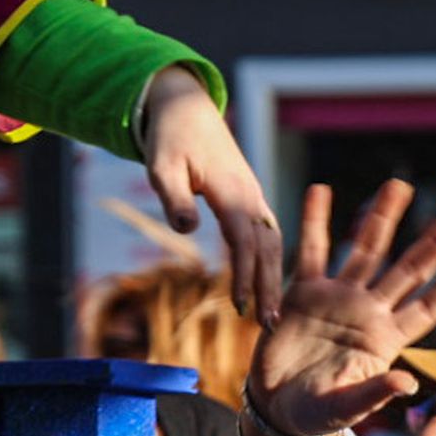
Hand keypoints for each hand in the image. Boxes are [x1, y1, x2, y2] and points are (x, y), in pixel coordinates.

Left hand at [142, 67, 282, 323]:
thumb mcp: (161, 166)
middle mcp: (251, 196)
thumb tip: (187, 229)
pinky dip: (271, 263)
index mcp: (232, 191)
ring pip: (273, 244)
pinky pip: (268, 236)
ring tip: (271, 314)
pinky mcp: (252, 200)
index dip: (244, 275)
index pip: (244, 241)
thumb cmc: (170, 139)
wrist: (186, 109)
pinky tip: (268, 286)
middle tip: (268, 326)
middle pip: (267, 249)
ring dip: (274, 279)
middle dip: (269, 287)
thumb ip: (174, 198)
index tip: (240, 307)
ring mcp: (254, 198)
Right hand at [247, 180, 435, 435]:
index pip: (427, 310)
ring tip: (400, 185)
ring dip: (383, 218)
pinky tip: (321, 191)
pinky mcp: (304, 292)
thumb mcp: (346, 408)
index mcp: (385, 340)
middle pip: (408, 270)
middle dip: (434, 244)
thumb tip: (408, 383)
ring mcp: (338, 298)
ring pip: (367, 251)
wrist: (276, 406)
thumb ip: (375, 393)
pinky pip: (312, 250)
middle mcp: (368, 312)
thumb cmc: (316, 413)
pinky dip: (315, 221)